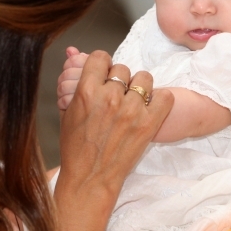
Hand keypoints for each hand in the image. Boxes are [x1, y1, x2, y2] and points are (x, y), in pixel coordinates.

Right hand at [55, 51, 172, 230]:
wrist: (90, 178)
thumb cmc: (75, 147)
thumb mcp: (66, 110)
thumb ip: (72, 79)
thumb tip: (72, 51)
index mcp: (86, 91)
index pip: (100, 57)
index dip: (102, 64)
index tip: (104, 74)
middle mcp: (110, 97)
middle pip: (122, 68)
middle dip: (119, 79)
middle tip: (117, 94)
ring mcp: (131, 110)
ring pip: (144, 78)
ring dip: (139, 87)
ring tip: (134, 101)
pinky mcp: (149, 124)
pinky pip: (164, 96)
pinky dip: (160, 100)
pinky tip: (150, 109)